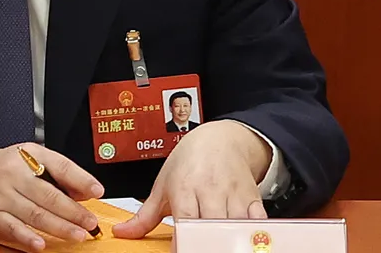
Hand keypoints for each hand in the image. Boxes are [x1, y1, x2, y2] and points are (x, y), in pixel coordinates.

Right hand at [0, 143, 104, 251]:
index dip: (81, 179)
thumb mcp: (27, 158)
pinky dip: (27, 237)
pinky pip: (12, 228)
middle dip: (73, 211)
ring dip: (59, 226)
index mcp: (27, 154)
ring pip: (35, 213)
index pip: (59, 165)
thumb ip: (55, 172)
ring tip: (78, 234)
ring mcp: (1, 194)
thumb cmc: (0, 168)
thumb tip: (84, 192)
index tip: (97, 191)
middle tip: (90, 222)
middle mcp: (13, 173)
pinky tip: (41, 244)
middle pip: (48, 194)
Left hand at [113, 120, 271, 237]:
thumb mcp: (162, 186)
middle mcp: (208, 191)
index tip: (181, 251)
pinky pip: (258, 220)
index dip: (184, 242)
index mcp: (183, 189)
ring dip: (229, 240)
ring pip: (234, 225)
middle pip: (211, 226)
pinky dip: (255, 231)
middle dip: (206, 244)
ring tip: (220, 246)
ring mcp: (232, 194)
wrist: (219, 138)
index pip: (184, 222)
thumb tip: (123, 232)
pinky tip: (246, 239)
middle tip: (199, 249)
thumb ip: (144, 215)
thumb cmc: (188, 162)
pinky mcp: (252, 197)